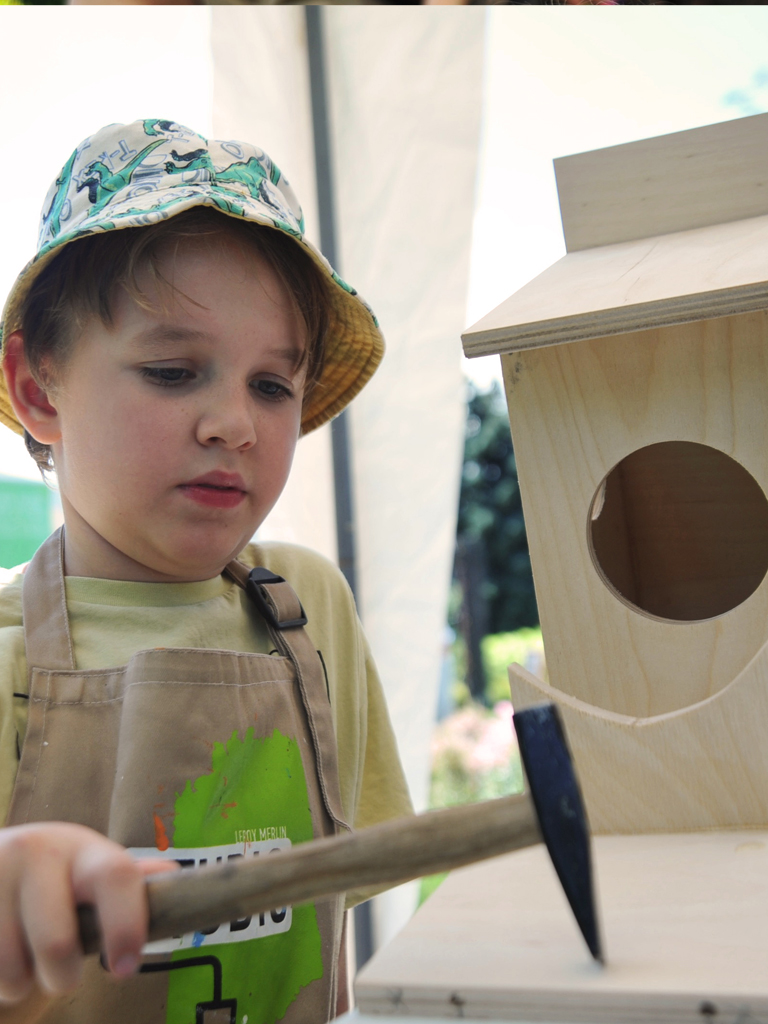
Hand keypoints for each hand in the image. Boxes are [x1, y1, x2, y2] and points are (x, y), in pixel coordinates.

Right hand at [0, 822, 175, 1002]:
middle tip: (64, 975)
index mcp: (83, 849)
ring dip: (21, 983)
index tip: (126, 969)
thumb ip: (127, 881)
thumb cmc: (56, 876)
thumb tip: (171, 877)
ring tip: (25, 958)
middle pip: (57, 943)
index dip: (126, 926)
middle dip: (63, 978)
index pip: (115, 877)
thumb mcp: (91, 870)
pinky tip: (3, 950)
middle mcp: (37, 852)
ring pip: (11, 968)